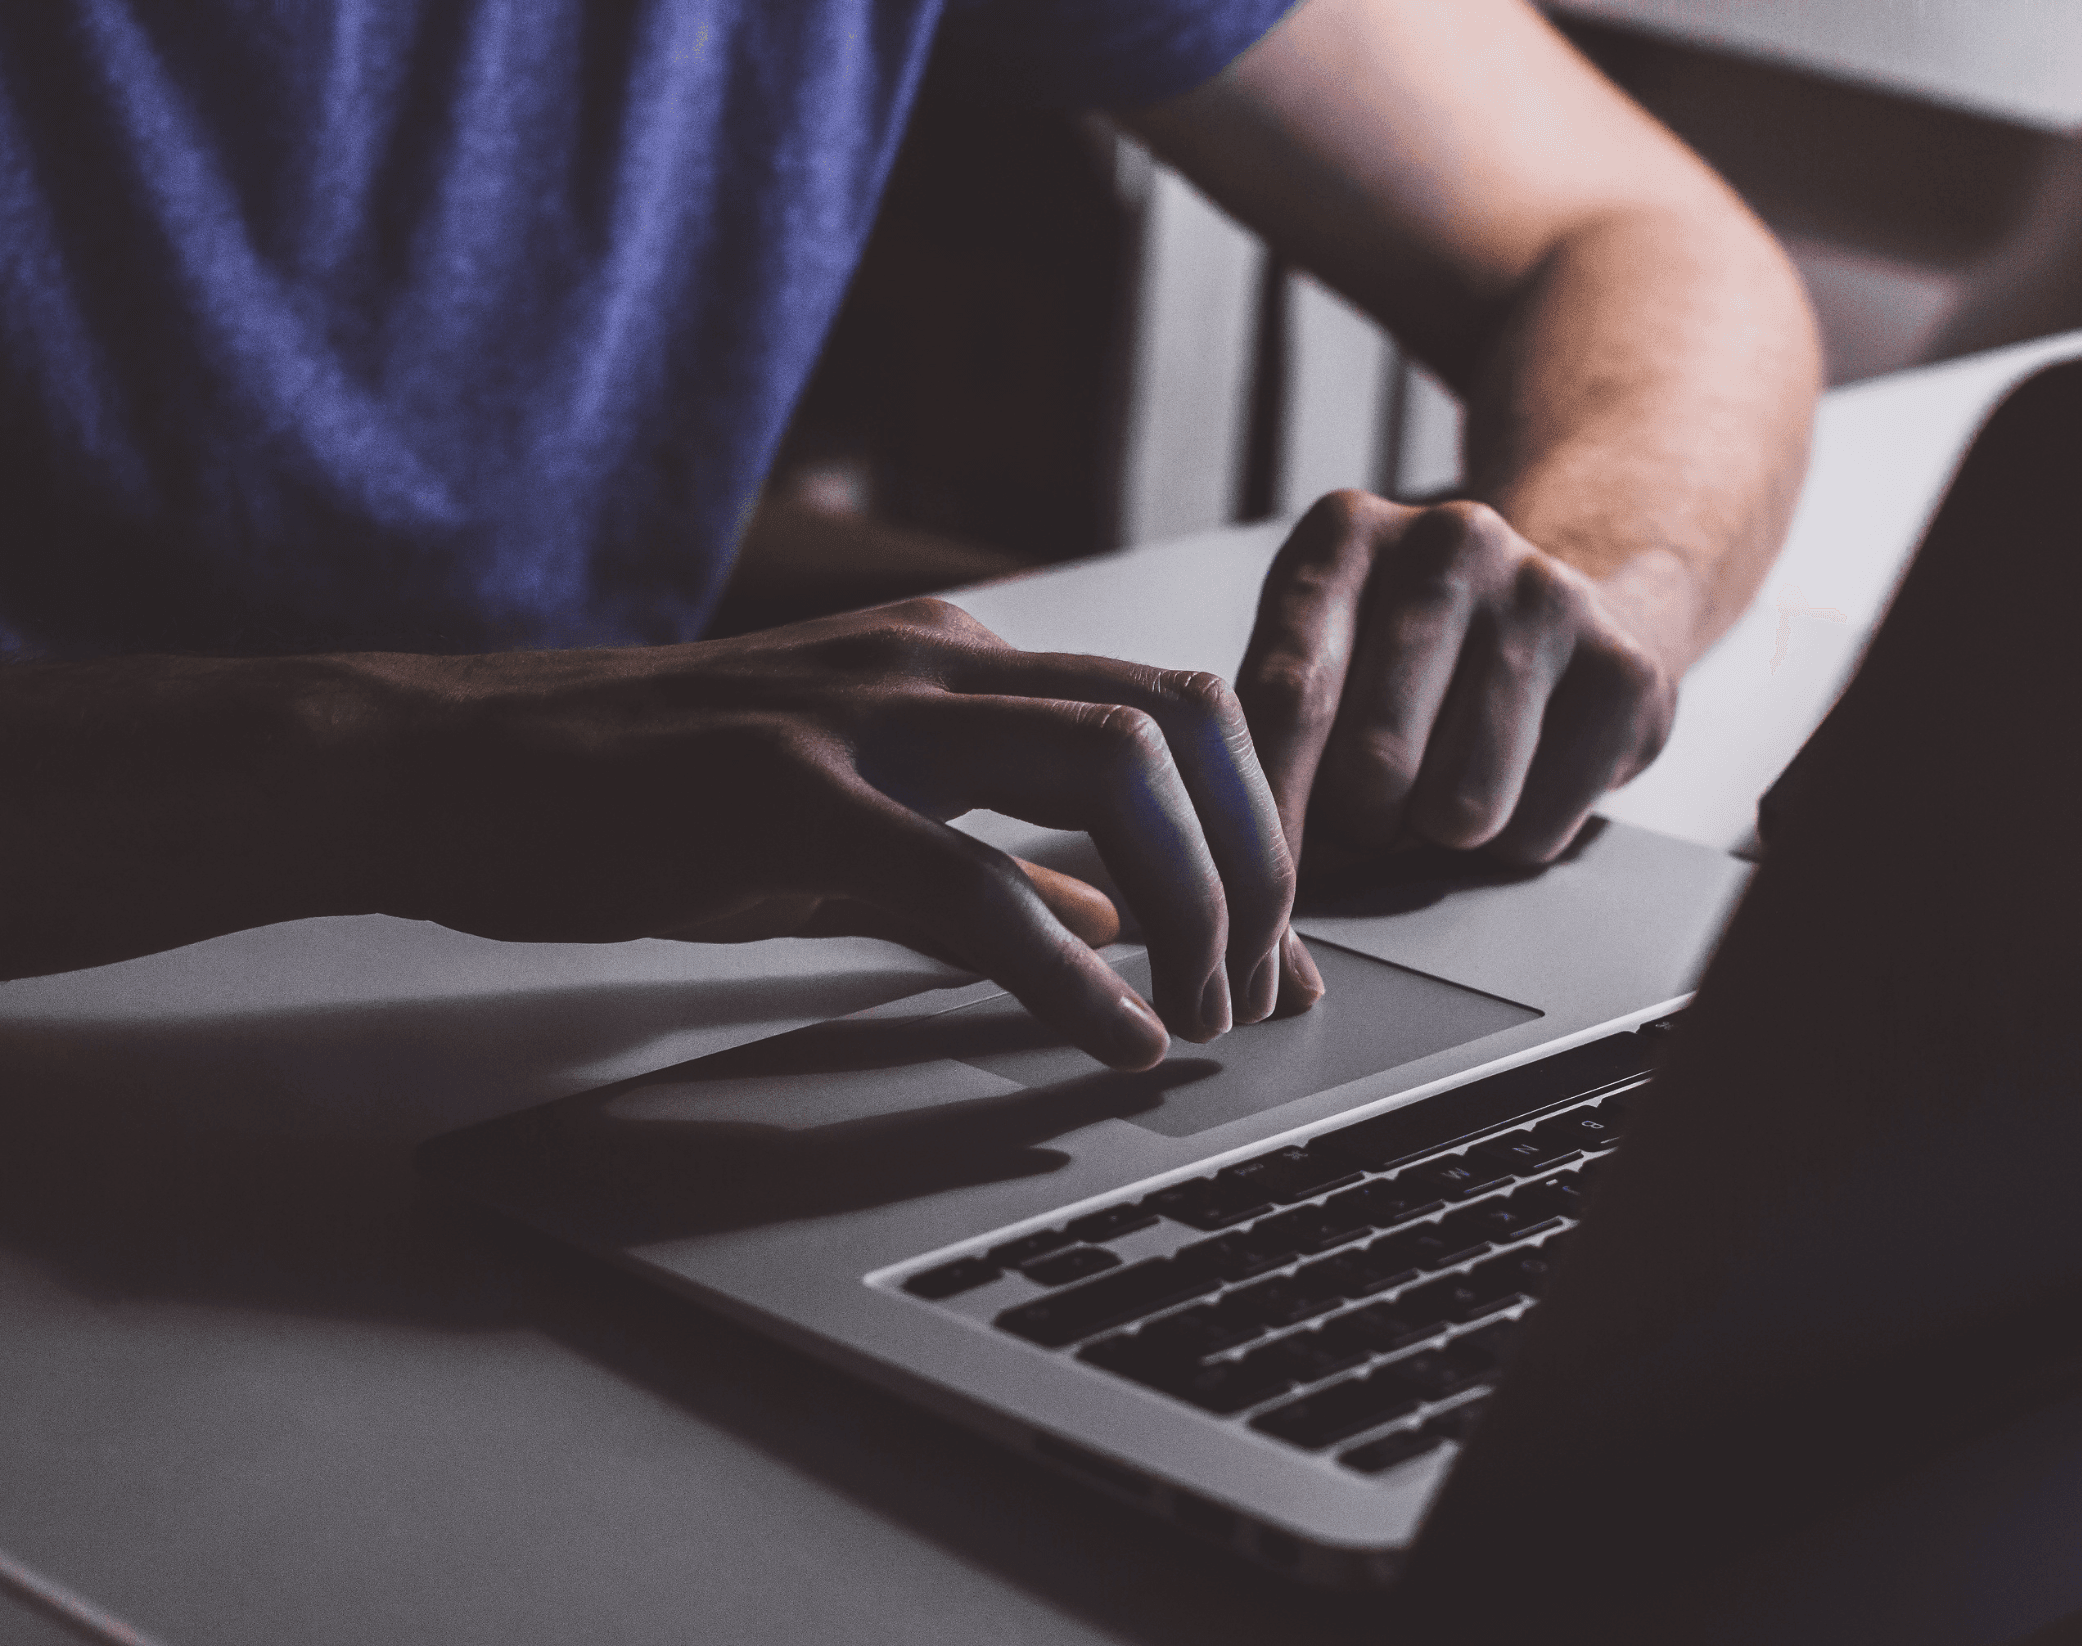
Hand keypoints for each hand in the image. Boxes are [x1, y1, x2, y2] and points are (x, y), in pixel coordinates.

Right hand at [372, 599, 1316, 1068]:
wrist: (455, 770)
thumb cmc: (649, 797)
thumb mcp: (854, 816)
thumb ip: (995, 853)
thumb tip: (1120, 916)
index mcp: (957, 658)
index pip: (1175, 709)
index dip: (1259, 828)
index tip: (1281, 948)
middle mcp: (933, 661)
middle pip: (1183, 720)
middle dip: (1256, 862)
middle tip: (1256, 989)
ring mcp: (860, 718)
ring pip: (1112, 770)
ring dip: (1190, 903)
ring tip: (1197, 1015)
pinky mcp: (784, 798)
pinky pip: (971, 881)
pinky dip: (1069, 972)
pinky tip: (1111, 1038)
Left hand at [1236, 492, 1676, 868]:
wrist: (1562, 618)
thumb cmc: (1403, 662)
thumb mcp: (1319, 656)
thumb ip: (1270, 735)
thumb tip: (1249, 860)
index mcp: (1345, 533)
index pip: (1288, 695)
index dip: (1270, 808)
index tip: (1258, 876)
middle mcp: (1450, 542)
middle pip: (1373, 767)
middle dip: (1360, 827)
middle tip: (1372, 810)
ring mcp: (1547, 598)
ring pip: (1460, 810)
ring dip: (1437, 837)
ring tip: (1442, 784)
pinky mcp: (1624, 671)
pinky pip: (1536, 830)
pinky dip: (1513, 840)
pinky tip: (1517, 779)